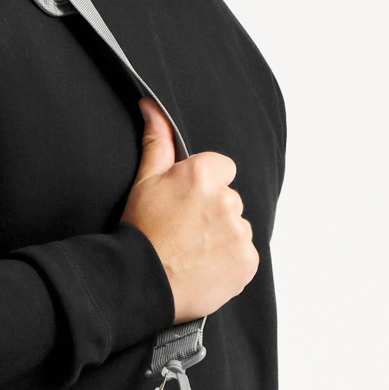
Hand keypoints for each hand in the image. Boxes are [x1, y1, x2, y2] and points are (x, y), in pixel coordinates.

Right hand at [118, 98, 258, 321]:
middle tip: (185, 233)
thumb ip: (158, 141)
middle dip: (214, 213)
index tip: (186, 206)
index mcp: (205, 174)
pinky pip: (244, 256)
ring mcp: (240, 232)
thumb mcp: (145, 181)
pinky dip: (230, 263)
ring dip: (222, 238)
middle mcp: (228, 200)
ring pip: (237, 228)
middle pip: (230, 200)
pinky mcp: (247, 261)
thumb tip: (152, 106)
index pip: (223, 170)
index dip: (203, 188)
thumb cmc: (141, 232)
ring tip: (193, 253)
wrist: (141, 284)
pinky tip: (205, 268)